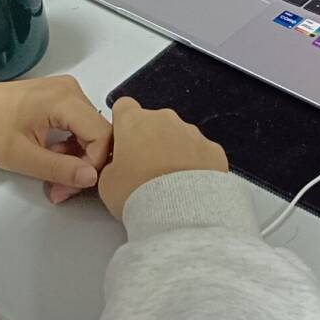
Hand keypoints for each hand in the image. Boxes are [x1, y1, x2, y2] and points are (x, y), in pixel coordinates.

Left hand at [0, 75, 112, 204]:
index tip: (74, 184)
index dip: (95, 163)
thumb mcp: (23, 156)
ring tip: (55, 175)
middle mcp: (71, 90)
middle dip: (86, 164)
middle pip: (99, 132)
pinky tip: (54, 156)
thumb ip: (60, 169)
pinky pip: (80, 124)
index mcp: (64, 99)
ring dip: (79, 157)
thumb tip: (91, 178)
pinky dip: (73, 145)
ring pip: (91, 130)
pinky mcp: (62, 97)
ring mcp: (67, 91)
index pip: (102, 134)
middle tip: (63, 187)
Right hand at [98, 97, 227, 219]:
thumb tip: (118, 168)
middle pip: (153, 123)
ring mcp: (191, 132)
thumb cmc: (139, 194)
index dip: (123, 126)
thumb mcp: (106, 183)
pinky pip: (200, 152)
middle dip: (150, 141)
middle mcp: (164, 119)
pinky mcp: (213, 148)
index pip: (124, 108)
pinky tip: (191, 187)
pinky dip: (196, 165)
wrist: (180, 212)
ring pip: (178, 136)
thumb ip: (111, 165)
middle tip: (146, 172)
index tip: (124, 145)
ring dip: (174, 153)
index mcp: (133, 122)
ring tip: (171, 184)